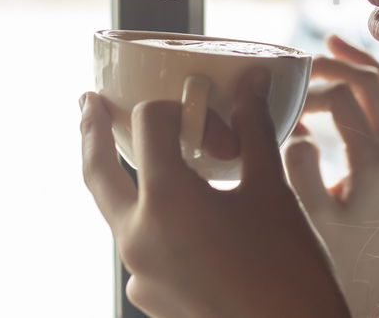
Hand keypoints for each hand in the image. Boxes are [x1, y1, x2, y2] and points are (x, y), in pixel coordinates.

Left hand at [79, 67, 351, 317]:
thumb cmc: (291, 271)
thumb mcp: (273, 191)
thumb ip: (254, 131)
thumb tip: (252, 82)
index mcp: (167, 201)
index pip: (149, 124)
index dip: (185, 110)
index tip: (223, 131)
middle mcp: (138, 238)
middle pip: (97, 173)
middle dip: (90, 133)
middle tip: (88, 102)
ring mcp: (139, 275)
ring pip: (119, 213)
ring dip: (127, 181)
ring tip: (145, 159)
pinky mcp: (151, 299)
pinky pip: (142, 248)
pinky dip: (156, 223)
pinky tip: (190, 224)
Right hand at [283, 36, 378, 317]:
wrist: (372, 277)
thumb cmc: (337, 250)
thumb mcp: (312, 218)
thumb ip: (301, 175)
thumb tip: (300, 133)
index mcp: (372, 162)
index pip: (342, 99)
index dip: (310, 92)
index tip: (287, 106)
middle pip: (372, 83)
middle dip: (335, 65)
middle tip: (303, 61)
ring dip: (365, 62)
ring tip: (332, 44)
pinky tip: (370, 75)